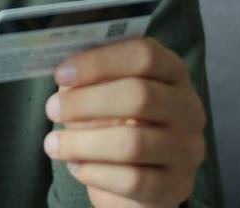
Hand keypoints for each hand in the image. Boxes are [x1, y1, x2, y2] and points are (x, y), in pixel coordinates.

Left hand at [42, 37, 205, 207]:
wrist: (138, 177)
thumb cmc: (116, 122)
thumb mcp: (105, 92)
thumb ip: (90, 78)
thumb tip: (63, 72)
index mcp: (172, 71)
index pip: (144, 55)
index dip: (99, 62)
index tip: (62, 73)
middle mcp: (188, 107)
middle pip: (140, 96)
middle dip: (86, 102)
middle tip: (52, 109)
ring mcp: (187, 148)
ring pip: (133, 143)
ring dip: (83, 142)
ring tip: (53, 144)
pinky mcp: (177, 185)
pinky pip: (133, 180)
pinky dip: (96, 172)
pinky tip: (76, 167)